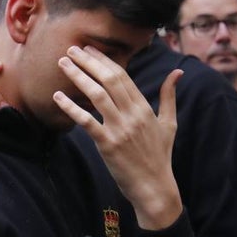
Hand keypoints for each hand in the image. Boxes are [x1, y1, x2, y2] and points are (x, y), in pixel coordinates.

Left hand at [53, 45, 182, 229]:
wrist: (154, 186)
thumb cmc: (160, 156)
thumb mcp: (169, 123)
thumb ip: (169, 96)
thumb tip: (178, 72)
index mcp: (144, 107)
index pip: (122, 76)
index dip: (104, 60)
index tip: (89, 49)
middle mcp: (132, 114)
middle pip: (108, 79)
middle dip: (88, 62)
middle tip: (71, 49)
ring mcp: (120, 129)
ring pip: (97, 95)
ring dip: (78, 77)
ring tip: (63, 64)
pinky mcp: (108, 144)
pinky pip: (87, 122)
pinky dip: (72, 108)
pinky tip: (58, 97)